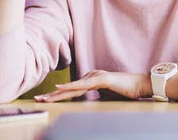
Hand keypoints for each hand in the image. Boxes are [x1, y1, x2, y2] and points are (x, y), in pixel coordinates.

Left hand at [34, 70, 151, 101]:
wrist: (140, 85)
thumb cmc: (126, 91)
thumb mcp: (107, 95)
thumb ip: (96, 95)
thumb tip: (87, 101)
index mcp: (91, 79)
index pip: (72, 90)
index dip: (57, 95)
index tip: (45, 100)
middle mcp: (91, 75)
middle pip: (69, 88)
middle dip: (52, 95)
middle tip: (37, 99)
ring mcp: (96, 76)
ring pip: (73, 87)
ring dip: (57, 93)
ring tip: (44, 98)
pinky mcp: (101, 79)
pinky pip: (83, 85)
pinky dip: (71, 87)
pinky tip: (60, 88)